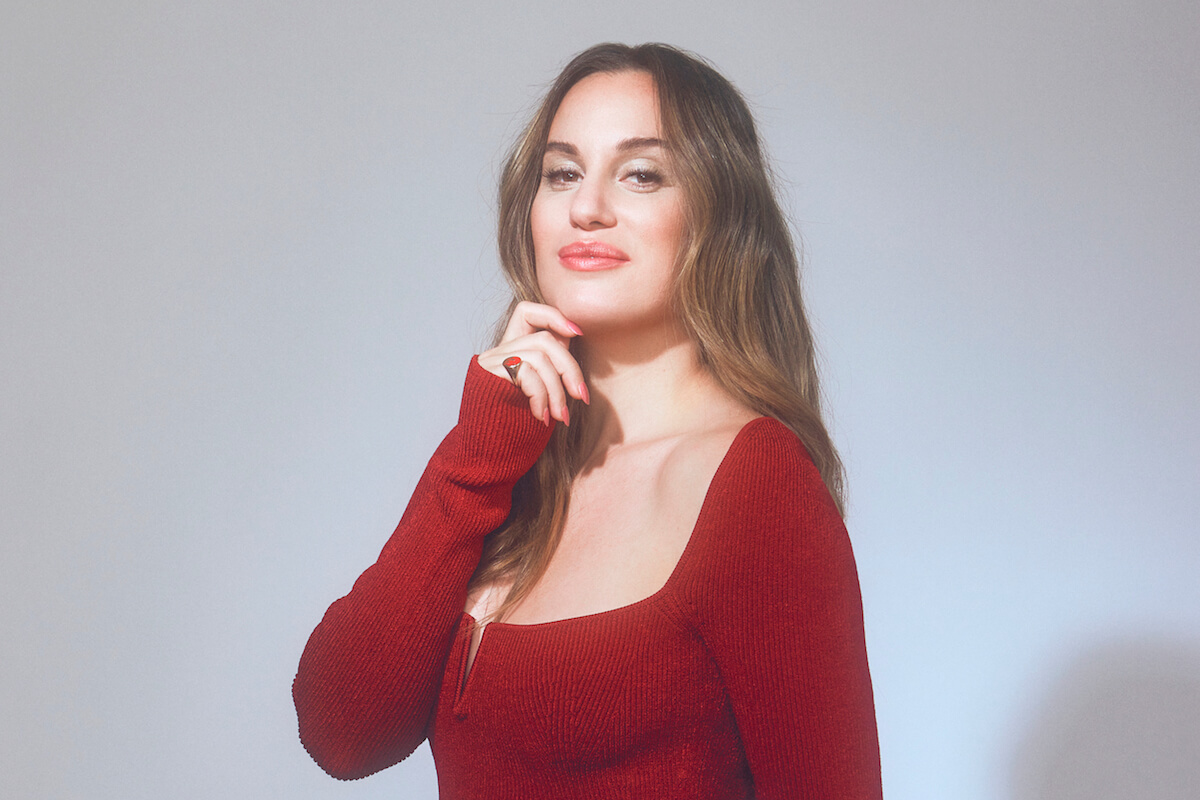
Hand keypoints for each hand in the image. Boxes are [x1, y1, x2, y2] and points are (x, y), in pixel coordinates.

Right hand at [478, 302, 588, 425]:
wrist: (487, 455)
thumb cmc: (518, 428)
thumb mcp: (541, 391)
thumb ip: (550, 365)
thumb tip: (574, 337)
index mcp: (511, 351)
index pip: (527, 311)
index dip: (553, 315)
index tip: (578, 333)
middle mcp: (499, 352)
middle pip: (545, 339)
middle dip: (570, 368)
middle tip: (581, 397)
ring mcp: (492, 362)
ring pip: (539, 357)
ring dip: (557, 390)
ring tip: (560, 416)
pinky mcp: (488, 375)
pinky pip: (527, 373)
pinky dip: (541, 396)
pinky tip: (542, 417)